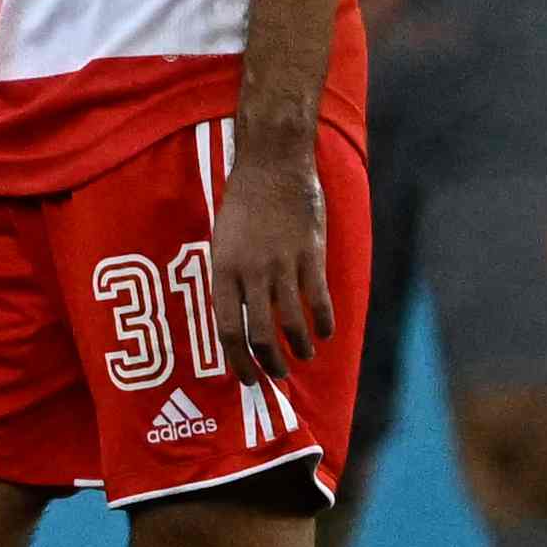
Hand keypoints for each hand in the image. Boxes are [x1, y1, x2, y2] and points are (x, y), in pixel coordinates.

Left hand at [208, 135, 333, 383]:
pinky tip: (324, 334)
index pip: (227, 329)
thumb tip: (235, 318)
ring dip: (299, 348)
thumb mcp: (221, 241)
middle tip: (277, 375)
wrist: (273, 167)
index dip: (237, 361)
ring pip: (292, 324)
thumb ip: (229, 278)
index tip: (246, 379)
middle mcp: (251, 272)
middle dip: (270, 363)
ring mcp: (283, 265)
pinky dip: (323, 324)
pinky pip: (318, 301)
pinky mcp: (311, 256)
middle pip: (260, 335)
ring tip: (303, 357)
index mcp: (222, 269)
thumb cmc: (242, 204)